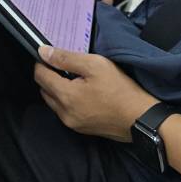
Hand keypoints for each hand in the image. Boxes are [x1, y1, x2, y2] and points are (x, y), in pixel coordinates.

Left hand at [33, 49, 157, 141]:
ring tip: (74, 78)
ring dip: (57, 89)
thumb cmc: (120, 89)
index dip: (42, 63)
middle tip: (64, 65)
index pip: (40, 76)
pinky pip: (65, 112)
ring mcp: (73, 124)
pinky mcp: (82, 129)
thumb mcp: (94, 65)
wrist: (141, 118)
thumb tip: (42, 52)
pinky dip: (67, 100)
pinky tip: (81, 92)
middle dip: (49, 76)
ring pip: (53, 102)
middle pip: (44, 90)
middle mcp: (64, 113)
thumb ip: (66, 58)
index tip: (49, 55)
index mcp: (65, 96)